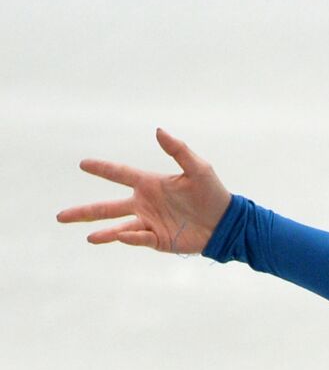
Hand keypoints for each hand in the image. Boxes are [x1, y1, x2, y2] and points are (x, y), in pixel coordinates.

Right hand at [55, 128, 231, 254]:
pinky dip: (130, 237)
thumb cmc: (213, 193)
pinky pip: (141, 238)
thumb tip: (158, 131)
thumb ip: (178, 150)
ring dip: (103, 232)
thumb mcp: (198, 168)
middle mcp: (144, 203)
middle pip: (107, 208)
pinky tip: (120, 236)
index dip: (102, 169)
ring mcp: (150, 223)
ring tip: (87, 235)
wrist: (227, 222)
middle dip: (84, 212)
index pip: (120, 174)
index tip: (83, 164)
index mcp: (150, 184)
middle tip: (60, 216)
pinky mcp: (159, 239)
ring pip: (119, 227)